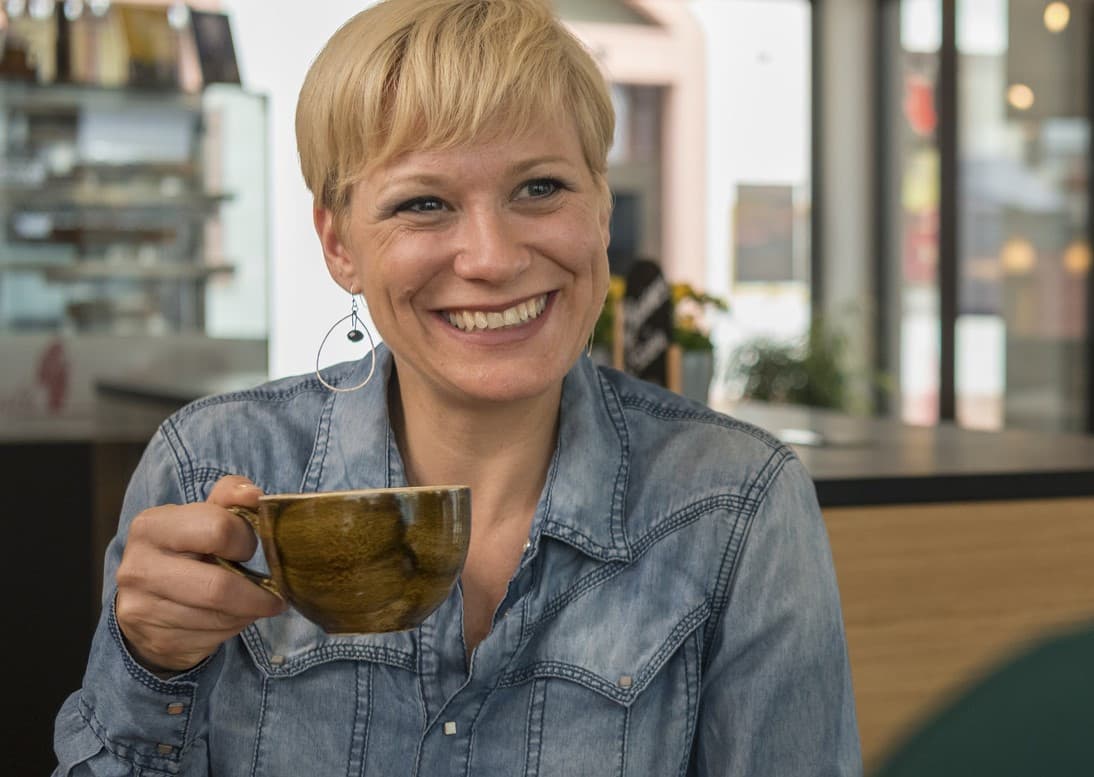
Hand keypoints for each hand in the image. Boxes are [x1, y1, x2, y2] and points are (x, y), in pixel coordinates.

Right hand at [115, 475, 285, 673]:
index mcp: (152, 526)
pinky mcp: (155, 639)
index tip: (249, 548)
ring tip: (253, 603)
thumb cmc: (186, 549)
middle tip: (271, 590)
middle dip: (256, 592)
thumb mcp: (204, 515)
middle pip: (219, 586)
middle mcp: (140, 567)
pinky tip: (230, 617)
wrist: (147, 599)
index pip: (218, 530)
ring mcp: (142, 608)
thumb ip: (230, 496)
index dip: (246, 540)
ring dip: (248, 612)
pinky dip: (233, 628)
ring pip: (219, 617)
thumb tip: (254, 495)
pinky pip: (212, 638)